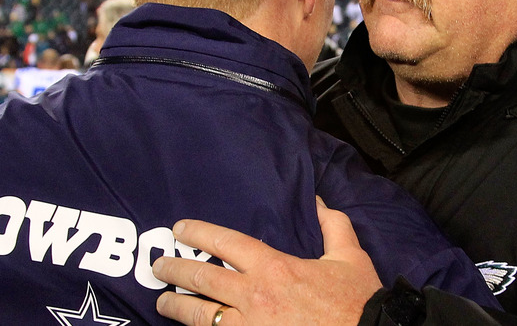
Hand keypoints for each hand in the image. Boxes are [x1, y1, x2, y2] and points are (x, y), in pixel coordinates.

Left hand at [153, 196, 382, 325]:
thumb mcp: (350, 258)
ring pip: (199, 315)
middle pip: (202, 278)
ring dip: (176, 305)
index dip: (199, 233)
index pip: (226, 243)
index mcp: (275, 268)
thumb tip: (320, 201)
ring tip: (162, 301)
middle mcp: (254, 297)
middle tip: (158, 265)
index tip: (180, 228)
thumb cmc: (358, 304)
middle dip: (175, 269)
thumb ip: (333, 226)